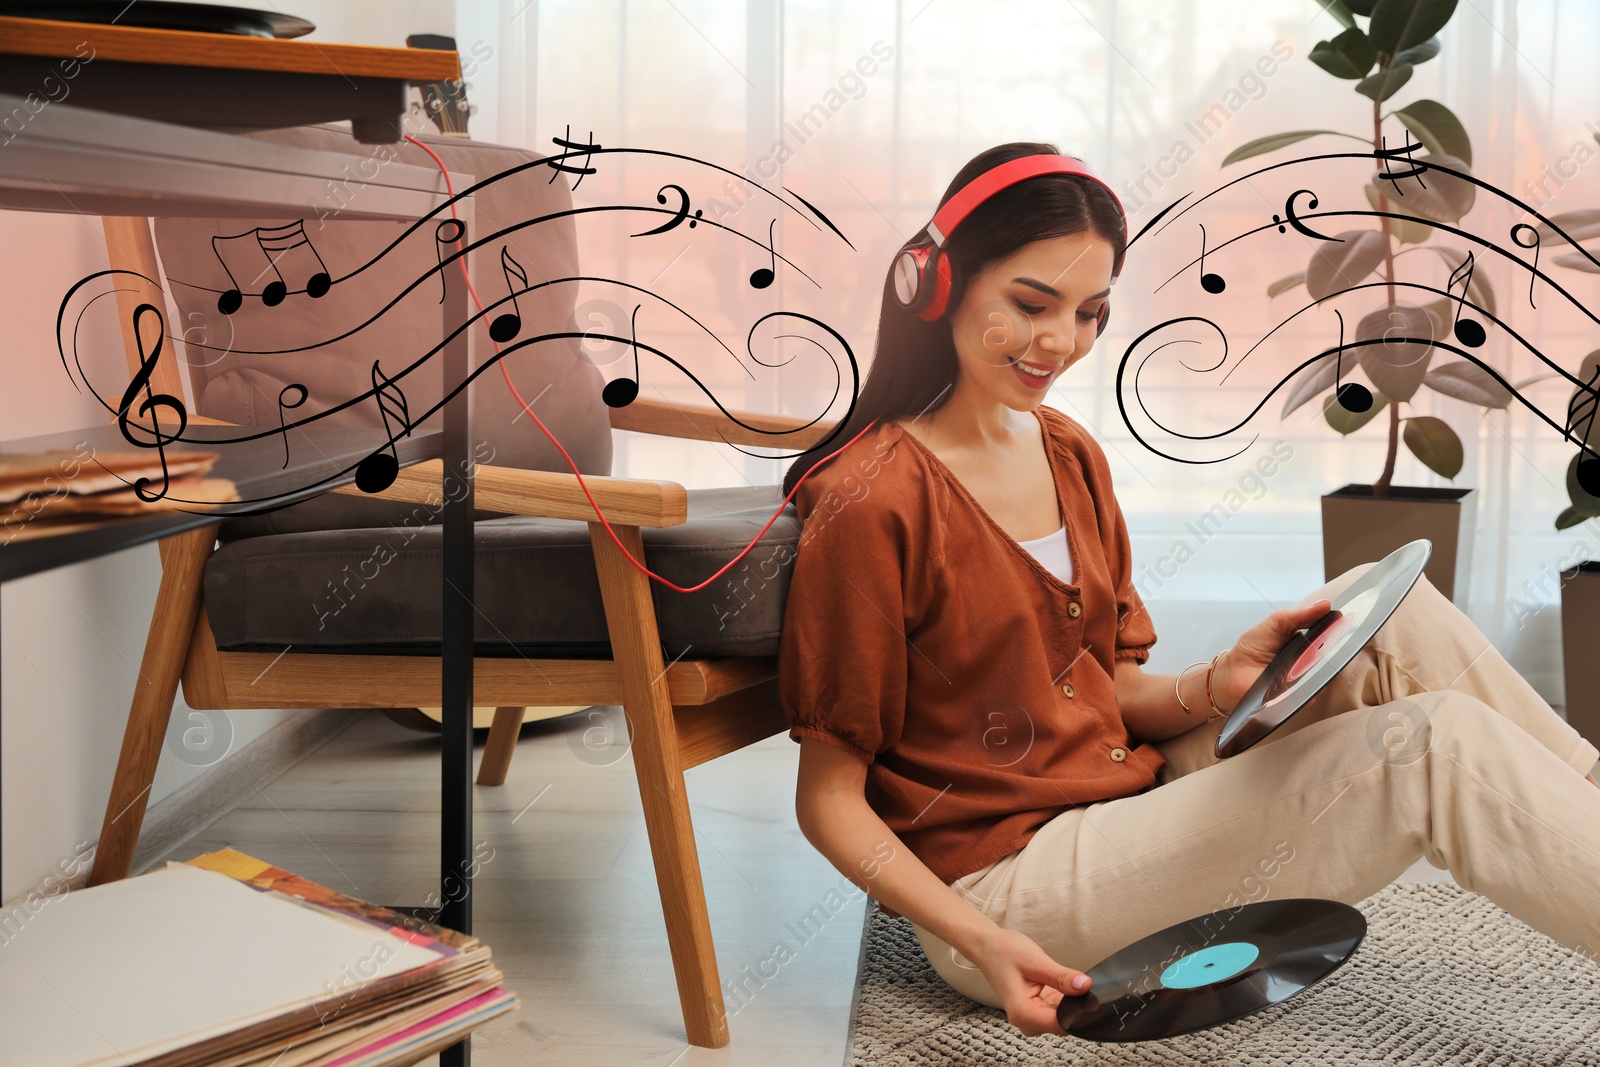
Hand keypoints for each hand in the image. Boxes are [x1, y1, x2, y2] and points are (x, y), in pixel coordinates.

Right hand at [970, 925, 1092, 1036]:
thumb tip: (1086, 986)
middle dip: (1074, 1005)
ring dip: (1068, 1000)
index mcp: (1023, 1013)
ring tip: (1059, 978)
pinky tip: (1056, 982)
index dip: (1079, 1011)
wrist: (988, 947)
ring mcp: (1031, 1018)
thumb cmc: (1004, 952)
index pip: (1062, 1024)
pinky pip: (1057, 1010)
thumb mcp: (1036, 961)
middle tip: (1074, 980)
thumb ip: (1062, 977)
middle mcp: (1026, 1021)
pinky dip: (1062, 998)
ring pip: (1063, 1017)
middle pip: (1064, 1023)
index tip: (1089, 995)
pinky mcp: (1035, 1011)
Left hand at [1210, 599, 1332, 713]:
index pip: (1328, 634)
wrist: (1234, 673)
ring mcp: (1305, 677)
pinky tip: (1302, 679)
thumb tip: (1325, 605)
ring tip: (1309, 659)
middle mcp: (1309, 658)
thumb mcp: (1275, 623)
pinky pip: (1314, 693)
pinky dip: (1312, 688)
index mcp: (1305, 640)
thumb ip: (1300, 615)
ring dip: (1323, 667)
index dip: (1338, 628)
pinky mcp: (1300, 695)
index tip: (1345, 621)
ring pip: (1326, 674)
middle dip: (1334, 648)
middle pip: (1331, 655)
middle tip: (1329, 640)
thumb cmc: (1254, 646)